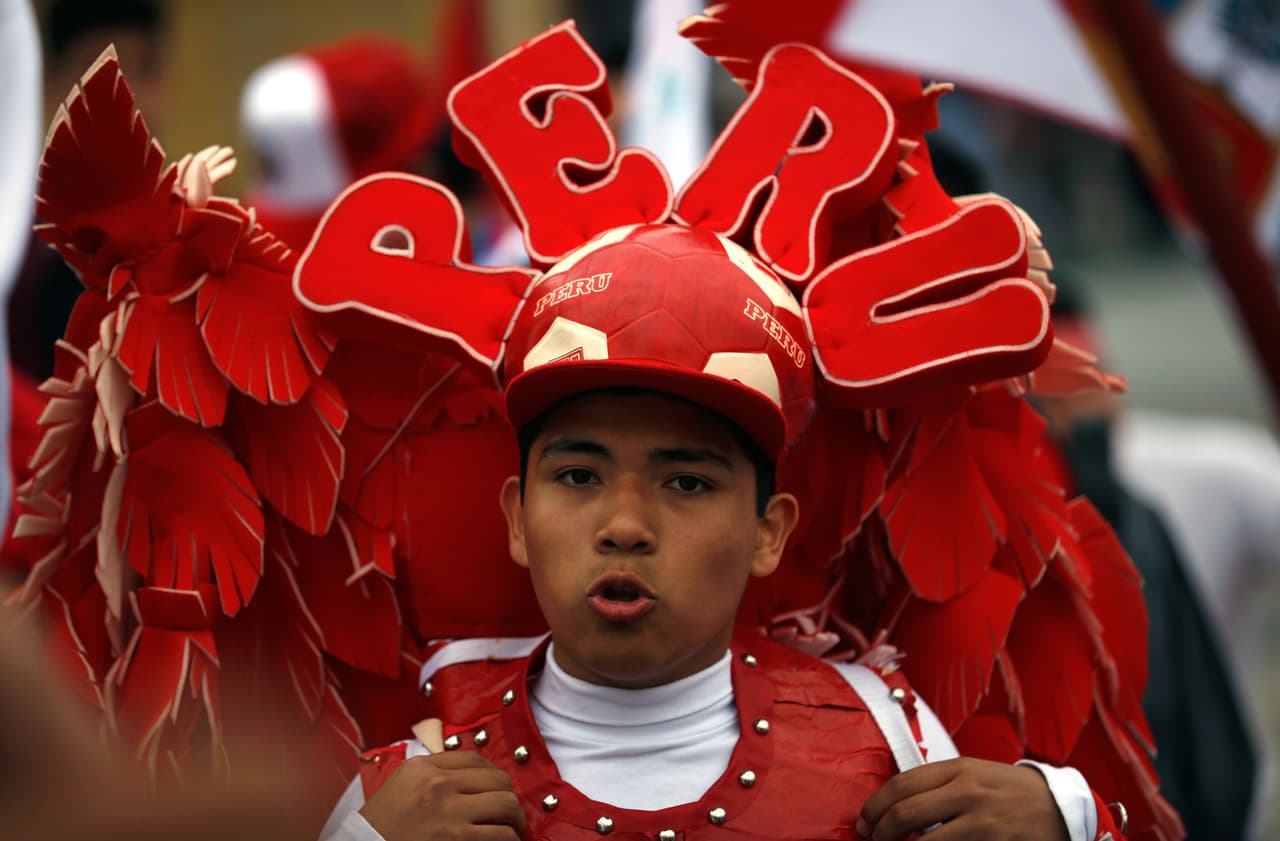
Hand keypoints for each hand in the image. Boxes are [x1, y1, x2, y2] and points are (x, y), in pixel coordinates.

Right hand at [359, 751, 527, 840]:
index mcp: (424, 767)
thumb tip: (468, 777)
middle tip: (509, 812)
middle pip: (497, 779)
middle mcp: (438, 784)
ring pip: (506, 804)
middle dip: (508, 796)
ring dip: (515, 819)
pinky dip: (510, 839)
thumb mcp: (401, 786)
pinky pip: (501, 834)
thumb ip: (431, 775)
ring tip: (512, 829)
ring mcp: (449, 812)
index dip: (492, 775)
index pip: (474, 759)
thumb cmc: (380, 826)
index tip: (495, 789)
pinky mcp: (457, 839)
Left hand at [858, 758, 1068, 840]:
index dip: (874, 806)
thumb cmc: (1007, 791)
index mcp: (958, 769)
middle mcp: (968, 792)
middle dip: (880, 832)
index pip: (901, 785)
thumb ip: (937, 785)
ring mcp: (982, 822)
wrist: (1059, 806)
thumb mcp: (973, 774)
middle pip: (905, 814)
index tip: (864, 822)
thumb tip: (893, 803)